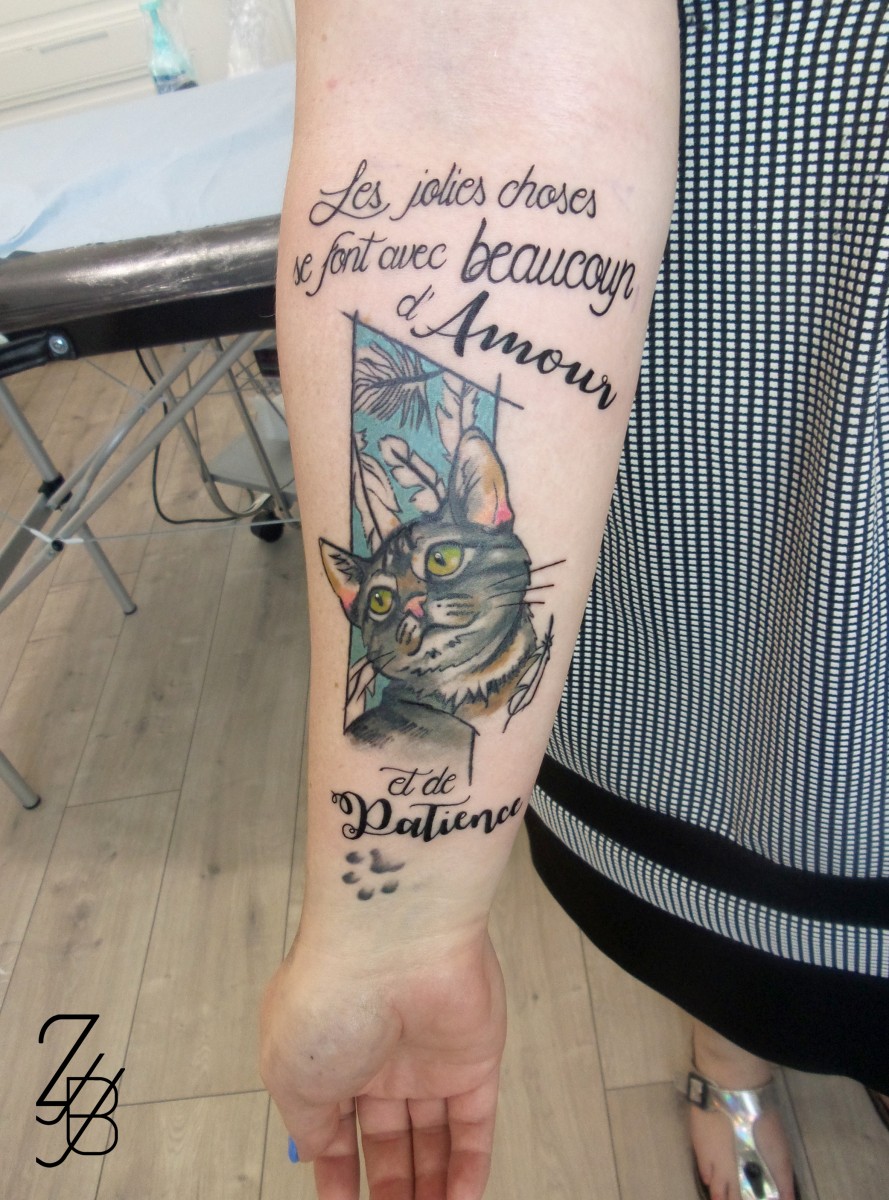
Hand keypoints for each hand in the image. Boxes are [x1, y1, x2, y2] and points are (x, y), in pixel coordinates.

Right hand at [260, 928, 506, 1199]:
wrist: (395, 947)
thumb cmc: (331, 997)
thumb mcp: (290, 1073)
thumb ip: (308, 1122)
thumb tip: (316, 1149)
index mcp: (329, 1052)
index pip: (336, 1125)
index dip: (338, 1171)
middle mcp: (379, 1055)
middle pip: (388, 1137)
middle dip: (390, 1187)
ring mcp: (428, 1059)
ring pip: (433, 1136)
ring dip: (429, 1187)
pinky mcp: (474, 1060)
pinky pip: (475, 1125)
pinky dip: (469, 1168)